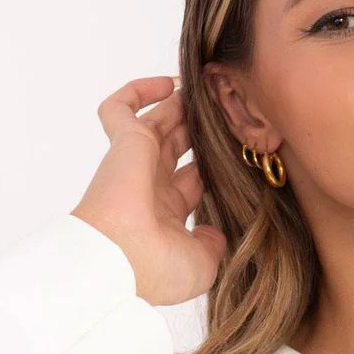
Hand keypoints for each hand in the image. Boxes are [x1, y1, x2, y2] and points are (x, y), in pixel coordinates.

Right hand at [71, 76, 226, 306]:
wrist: (120, 259)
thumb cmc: (157, 267)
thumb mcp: (201, 265)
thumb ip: (213, 246)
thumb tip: (216, 235)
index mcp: (166, 215)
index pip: (191, 182)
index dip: (210, 167)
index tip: (234, 154)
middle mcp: (149, 187)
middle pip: (175, 148)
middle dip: (195, 130)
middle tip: (220, 114)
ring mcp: (135, 164)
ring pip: (155, 123)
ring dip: (177, 107)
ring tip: (202, 92)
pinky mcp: (124, 143)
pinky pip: (119, 108)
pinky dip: (138, 91)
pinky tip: (167, 85)